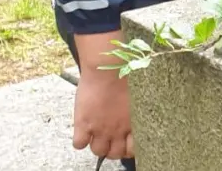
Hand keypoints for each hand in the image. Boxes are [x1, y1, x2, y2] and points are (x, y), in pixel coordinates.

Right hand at [72, 32, 131, 160]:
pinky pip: (79, 144)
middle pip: (115, 154)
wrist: (109, 67)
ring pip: (98, 151)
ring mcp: (100, 129)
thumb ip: (140, 110)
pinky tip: (84, 132)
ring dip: (98, 146)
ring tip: (98, 136)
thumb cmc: (129, 75)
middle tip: (112, 140)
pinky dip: (80, 141)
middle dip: (113, 149)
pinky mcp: (83, 124)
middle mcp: (118, 130)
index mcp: (135, 123)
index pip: (133, 149)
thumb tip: (140, 114)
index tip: (127, 143)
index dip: (129, 148)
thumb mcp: (142, 95)